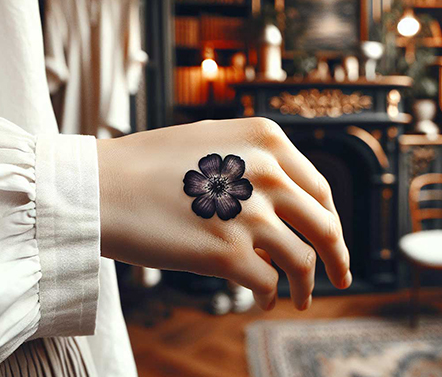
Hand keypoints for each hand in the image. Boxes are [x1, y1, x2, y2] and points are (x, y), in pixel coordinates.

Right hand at [97, 118, 350, 310]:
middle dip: (338, 256)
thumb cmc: (149, 165)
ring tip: (302, 299)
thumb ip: (259, 162)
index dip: (331, 220)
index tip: (332, 239)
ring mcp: (251, 213)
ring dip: (308, 285)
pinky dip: (272, 297)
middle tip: (342, 275)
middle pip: (326, 225)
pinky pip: (269, 284)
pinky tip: (264, 301)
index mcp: (268, 140)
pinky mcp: (229, 252)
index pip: (320, 190)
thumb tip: (290, 204)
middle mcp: (268, 172)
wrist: (99, 186)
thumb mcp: (216, 142)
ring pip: (305, 261)